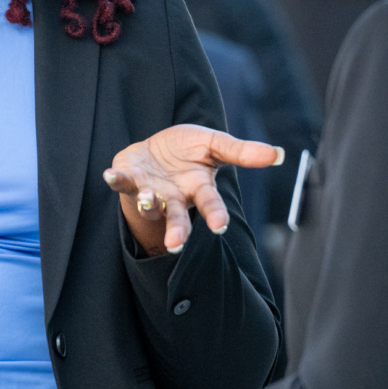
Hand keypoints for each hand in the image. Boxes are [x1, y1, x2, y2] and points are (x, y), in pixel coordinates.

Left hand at [103, 124, 282, 255]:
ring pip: (150, 205)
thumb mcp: (214, 144)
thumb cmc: (188, 151)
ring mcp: (151, 191)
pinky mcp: (129, 179)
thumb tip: (278, 154)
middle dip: (177, 231)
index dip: (215, 214)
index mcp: (199, 189)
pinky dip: (116, 180)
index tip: (220, 226)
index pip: (210, 204)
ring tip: (147, 200)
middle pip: (178, 218)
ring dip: (148, 204)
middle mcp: (175, 197)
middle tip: (175, 244)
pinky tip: (110, 177)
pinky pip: (122, 182)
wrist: (154, 150)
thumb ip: (241, 152)